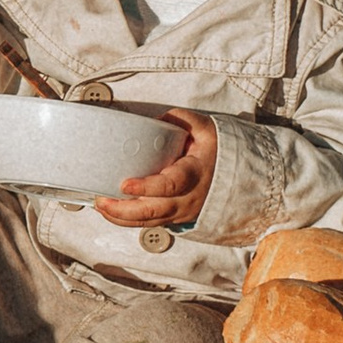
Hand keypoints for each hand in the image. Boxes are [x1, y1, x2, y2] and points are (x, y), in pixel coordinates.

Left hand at [97, 112, 216, 231]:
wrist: (241, 178)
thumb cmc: (220, 152)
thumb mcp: (206, 129)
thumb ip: (181, 120)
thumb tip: (153, 120)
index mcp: (194, 174)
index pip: (170, 186)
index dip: (146, 188)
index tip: (125, 184)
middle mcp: (188, 198)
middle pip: (154, 211)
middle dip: (124, 210)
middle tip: (101, 200)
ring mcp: (182, 211)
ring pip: (150, 222)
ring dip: (122, 218)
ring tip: (101, 206)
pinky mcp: (176, 217)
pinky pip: (151, 223)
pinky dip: (130, 220)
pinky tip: (112, 212)